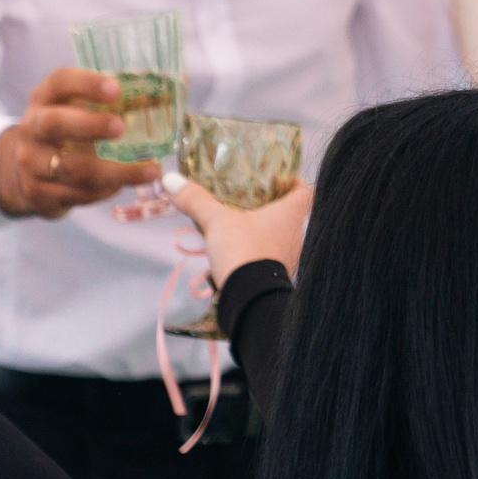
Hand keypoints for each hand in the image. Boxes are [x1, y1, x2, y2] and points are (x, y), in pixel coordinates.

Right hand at [0, 67, 159, 218]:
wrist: (29, 168)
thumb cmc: (71, 128)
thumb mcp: (85, 107)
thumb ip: (125, 97)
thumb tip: (180, 80)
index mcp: (47, 98)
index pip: (61, 82)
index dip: (86, 83)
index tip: (116, 88)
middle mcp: (33, 127)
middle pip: (54, 124)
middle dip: (89, 126)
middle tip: (122, 127)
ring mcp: (31, 162)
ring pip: (71, 169)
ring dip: (115, 172)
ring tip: (151, 171)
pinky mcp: (37, 193)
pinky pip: (76, 195)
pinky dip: (105, 191)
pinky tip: (123, 185)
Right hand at [171, 179, 312, 284]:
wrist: (249, 299)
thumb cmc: (243, 250)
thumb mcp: (217, 221)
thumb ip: (196, 200)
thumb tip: (171, 179)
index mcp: (291, 215)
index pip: (305, 192)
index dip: (295, 182)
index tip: (280, 179)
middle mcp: (296, 235)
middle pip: (291, 214)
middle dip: (273, 206)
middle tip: (251, 199)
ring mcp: (288, 258)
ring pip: (279, 236)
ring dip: (262, 230)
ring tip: (239, 223)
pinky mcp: (275, 276)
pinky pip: (269, 256)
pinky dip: (256, 251)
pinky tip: (237, 250)